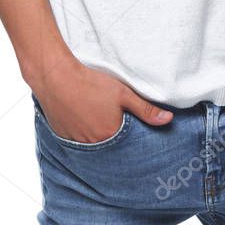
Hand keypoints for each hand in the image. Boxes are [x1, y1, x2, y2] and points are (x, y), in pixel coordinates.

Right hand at [32, 59, 172, 141]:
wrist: (56, 77)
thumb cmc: (91, 83)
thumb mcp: (123, 93)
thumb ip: (146, 109)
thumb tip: (168, 120)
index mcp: (110, 137)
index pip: (126, 146)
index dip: (129, 138)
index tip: (129, 132)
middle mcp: (93, 146)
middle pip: (109, 146)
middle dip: (113, 137)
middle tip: (110, 121)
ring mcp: (75, 143)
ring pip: (92, 144)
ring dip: (96, 136)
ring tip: (96, 119)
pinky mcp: (62, 136)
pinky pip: (76, 141)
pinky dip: (82, 133)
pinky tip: (82, 119)